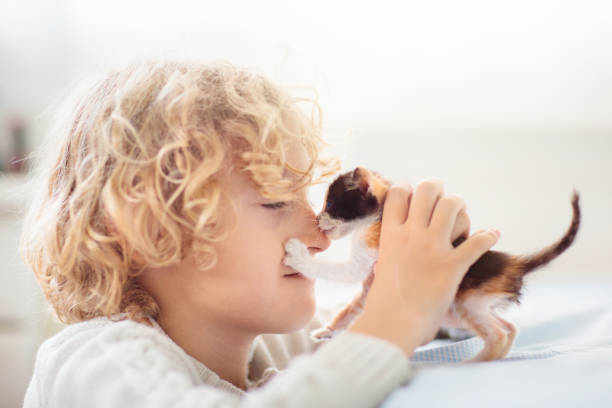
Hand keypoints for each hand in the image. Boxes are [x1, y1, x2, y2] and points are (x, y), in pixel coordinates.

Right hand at [349, 179, 499, 354]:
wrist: (392, 324)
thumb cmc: (383, 301)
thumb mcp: (382, 264)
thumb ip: (393, 248)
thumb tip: (398, 244)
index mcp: (390, 233)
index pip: (398, 191)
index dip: (408, 188)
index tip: (414, 199)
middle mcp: (411, 234)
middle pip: (428, 189)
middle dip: (438, 190)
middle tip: (443, 204)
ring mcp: (433, 248)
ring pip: (452, 205)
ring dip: (460, 209)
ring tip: (462, 220)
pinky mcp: (452, 265)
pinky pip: (478, 241)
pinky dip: (488, 236)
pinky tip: (492, 235)